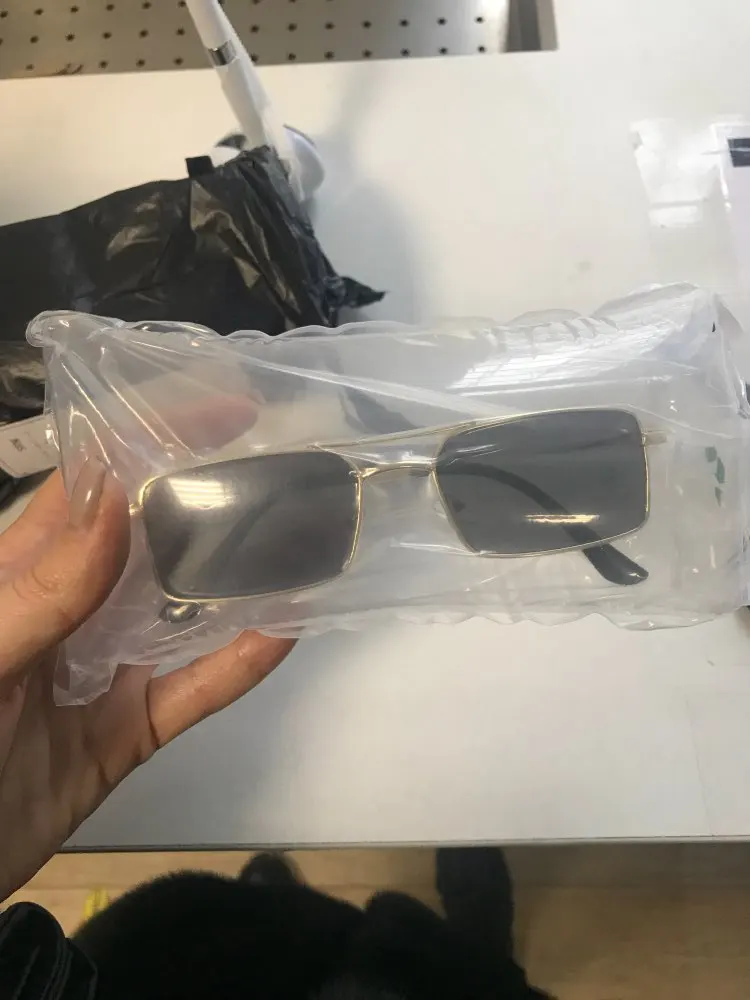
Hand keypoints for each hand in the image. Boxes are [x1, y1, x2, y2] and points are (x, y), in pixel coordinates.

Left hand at [0, 465, 293, 901]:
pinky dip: (238, 666)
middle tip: (287, 472)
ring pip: (181, 612)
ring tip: (302, 541)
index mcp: (26, 575)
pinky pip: (193, 691)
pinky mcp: (126, 729)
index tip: (226, 413)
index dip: (151, 439)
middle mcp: (73, 610)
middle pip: (151, 541)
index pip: (94, 486)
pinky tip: (284, 633)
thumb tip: (117, 497)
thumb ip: (43, 587)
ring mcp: (102, 670)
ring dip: (236, 581)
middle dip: (210, 502)